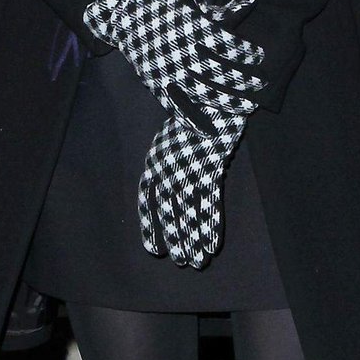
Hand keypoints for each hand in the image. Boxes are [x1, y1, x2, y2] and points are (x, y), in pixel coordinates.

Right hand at [83, 0, 263, 129]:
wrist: (126, 15)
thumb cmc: (166, 6)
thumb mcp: (193, 3)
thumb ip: (224, 10)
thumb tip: (253, 0)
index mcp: (193, 29)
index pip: (228, 45)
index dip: (247, 53)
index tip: (260, 56)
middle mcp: (182, 51)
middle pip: (221, 72)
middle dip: (246, 80)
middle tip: (263, 82)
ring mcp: (169, 70)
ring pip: (205, 92)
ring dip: (230, 101)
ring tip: (249, 106)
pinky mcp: (157, 84)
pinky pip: (177, 106)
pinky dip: (194, 120)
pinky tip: (211, 128)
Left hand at [138, 113, 245, 267]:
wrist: (207, 97)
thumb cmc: (193, 114)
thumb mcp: (170, 136)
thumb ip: (168, 158)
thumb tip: (167, 179)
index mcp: (155, 162)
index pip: (147, 201)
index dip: (150, 226)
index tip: (153, 249)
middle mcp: (167, 171)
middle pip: (169, 213)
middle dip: (175, 239)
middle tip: (181, 261)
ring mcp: (187, 173)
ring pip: (188, 215)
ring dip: (193, 241)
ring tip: (197, 262)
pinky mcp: (208, 172)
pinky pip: (208, 206)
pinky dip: (211, 228)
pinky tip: (212, 245)